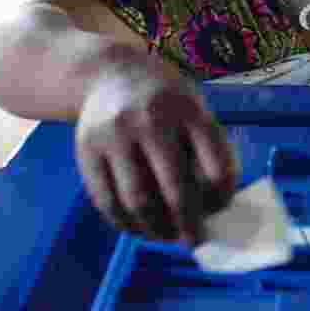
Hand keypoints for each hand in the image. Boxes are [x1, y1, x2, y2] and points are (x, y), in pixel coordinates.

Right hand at [75, 69, 238, 244]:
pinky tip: (138, 227)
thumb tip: (212, 206)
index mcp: (187, 109)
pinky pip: (107, 201)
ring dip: (155, 230)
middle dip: (188, 223)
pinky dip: (125, 224)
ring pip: (137, 201)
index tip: (220, 208)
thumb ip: (205, 148)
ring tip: (165, 236)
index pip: (216, 164)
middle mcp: (150, 120)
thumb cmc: (163, 98)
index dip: (222, 195)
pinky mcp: (87, 150)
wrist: (108, 72)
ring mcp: (115, 135)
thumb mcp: (192, 107)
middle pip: (175, 188)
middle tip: (193, 239)